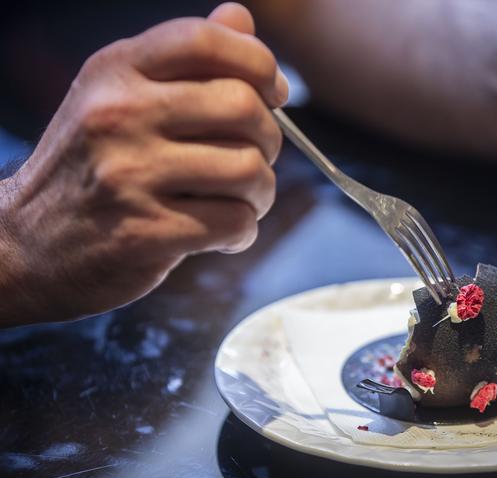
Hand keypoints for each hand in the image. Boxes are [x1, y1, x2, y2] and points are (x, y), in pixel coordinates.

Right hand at [0, 3, 287, 325]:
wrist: (31, 244)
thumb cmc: (90, 168)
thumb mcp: (119, 97)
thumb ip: (183, 60)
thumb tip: (242, 20)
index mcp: (116, 71)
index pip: (205, 41)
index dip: (258, 62)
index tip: (274, 93)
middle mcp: (120, 115)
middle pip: (243, 108)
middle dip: (270, 139)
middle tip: (256, 158)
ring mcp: (130, 175)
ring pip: (250, 170)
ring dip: (261, 192)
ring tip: (240, 201)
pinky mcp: (146, 232)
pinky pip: (236, 222)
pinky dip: (244, 232)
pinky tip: (224, 234)